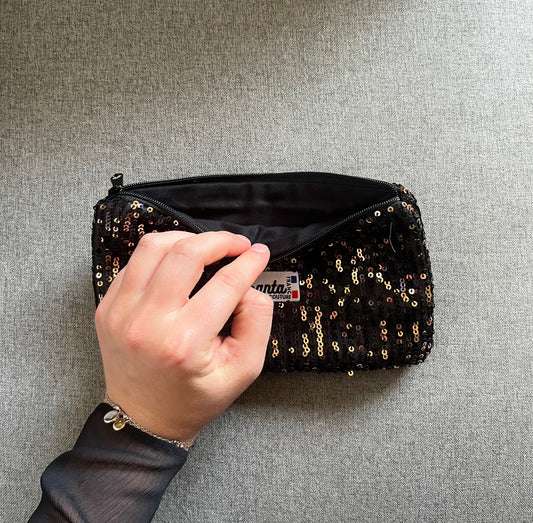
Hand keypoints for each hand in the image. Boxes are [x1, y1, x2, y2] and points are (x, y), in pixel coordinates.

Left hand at [94, 230, 273, 441]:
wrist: (144, 418)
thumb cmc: (195, 397)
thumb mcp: (243, 370)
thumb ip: (257, 322)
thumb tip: (250, 284)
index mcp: (184, 343)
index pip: (225, 284)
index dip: (249, 262)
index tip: (259, 253)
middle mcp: (147, 322)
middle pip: (187, 253)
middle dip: (220, 240)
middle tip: (238, 245)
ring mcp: (121, 312)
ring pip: (154, 246)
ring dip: (187, 238)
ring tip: (207, 247)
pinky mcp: (108, 307)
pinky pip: (135, 261)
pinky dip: (161, 253)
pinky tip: (178, 262)